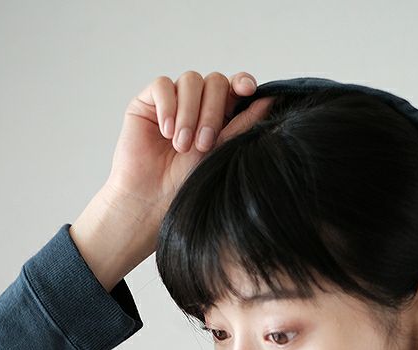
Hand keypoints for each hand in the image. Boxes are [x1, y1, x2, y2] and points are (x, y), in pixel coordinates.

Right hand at [103, 70, 274, 216]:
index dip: (242, 82)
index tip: (248, 88)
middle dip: (212, 111)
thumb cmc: (186, 183)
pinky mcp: (149, 101)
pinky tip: (166, 132)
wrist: (152, 199)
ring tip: (181, 146)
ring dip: (189, 113)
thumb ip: (242, 124)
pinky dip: (168, 106)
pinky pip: (162, 85)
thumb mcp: (221, 152)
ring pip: (190, 81)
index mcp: (220, 115)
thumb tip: (269, 98)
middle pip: (214, 82)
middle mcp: (198, 104)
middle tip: (203, 144)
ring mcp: (174, 100)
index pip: (234, 87)